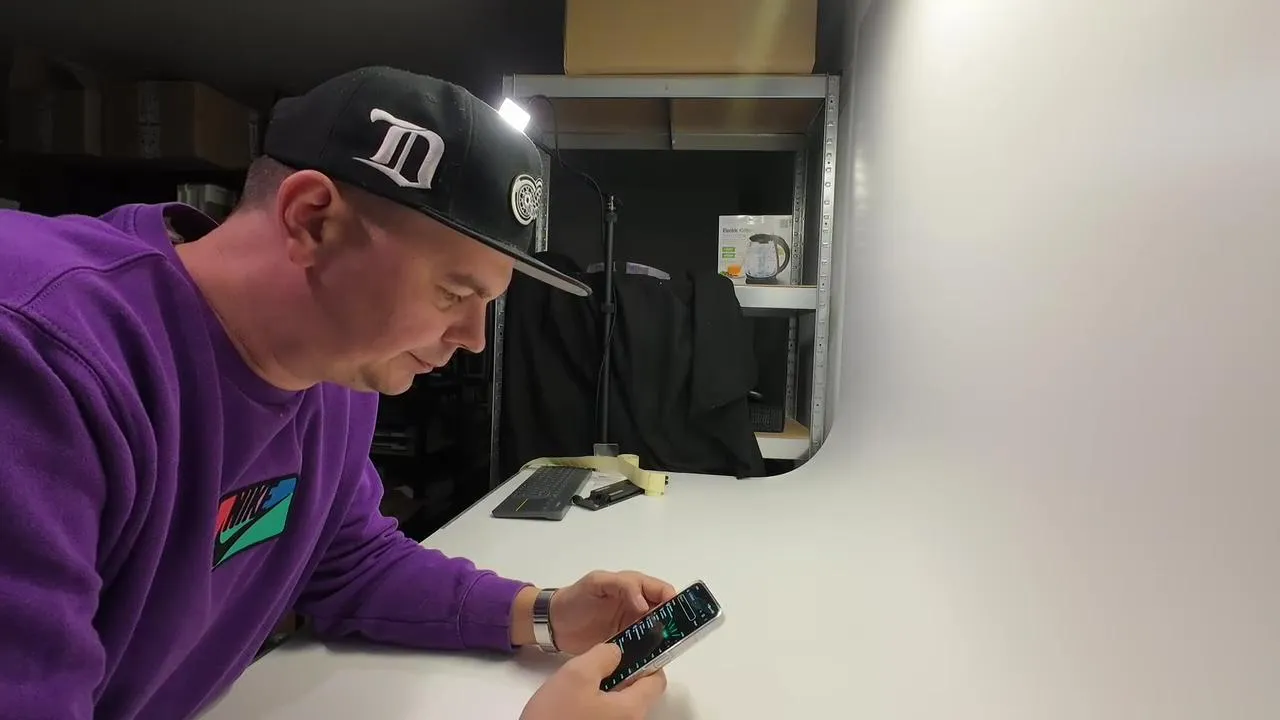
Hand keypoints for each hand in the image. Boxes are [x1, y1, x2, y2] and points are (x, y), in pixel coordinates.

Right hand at [520, 643, 666, 719]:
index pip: (657, 681)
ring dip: (605, 690)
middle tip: (597, 663)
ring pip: (618, 705)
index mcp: (632, 709)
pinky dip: (596, 704)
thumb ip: (603, 656)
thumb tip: (617, 653)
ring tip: (581, 682)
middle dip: (622, 674)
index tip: (629, 649)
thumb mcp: (577, 674)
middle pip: (637, 693)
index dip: (647, 660)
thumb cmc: (557, 716)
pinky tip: (574, 702)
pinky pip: (605, 716)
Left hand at [550, 571, 677, 654]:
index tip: (678, 614)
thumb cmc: (576, 598)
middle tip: (678, 635)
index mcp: (634, 587)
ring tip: (667, 649)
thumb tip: (644, 603)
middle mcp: (638, 607)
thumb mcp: (597, 582)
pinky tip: (653, 661)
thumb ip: (622, 586)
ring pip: (657, 633)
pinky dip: (650, 654)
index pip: (661, 590)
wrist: (555, 624)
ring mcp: (632, 628)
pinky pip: (643, 649)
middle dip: (674, 622)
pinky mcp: (625, 646)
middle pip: (664, 613)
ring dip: (663, 640)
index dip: (672, 600)